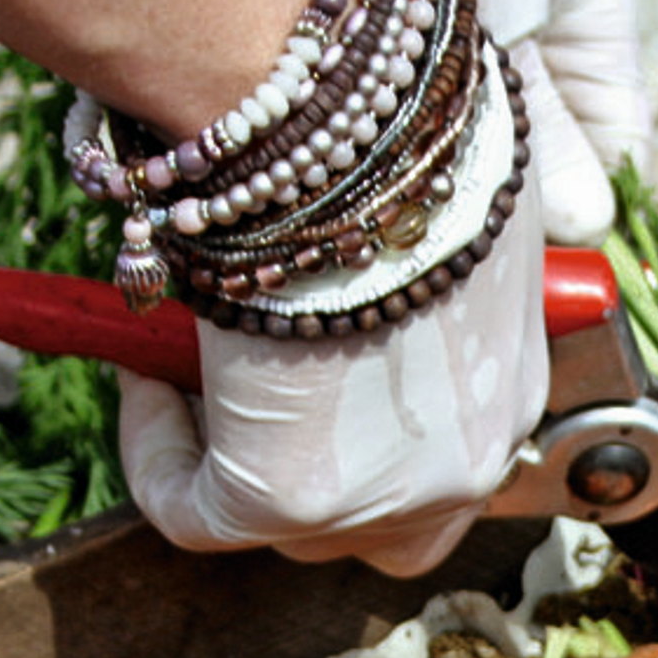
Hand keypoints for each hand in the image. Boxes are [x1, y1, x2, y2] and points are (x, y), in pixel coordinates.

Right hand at [115, 176, 548, 576]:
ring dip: (230, 456)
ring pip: (292, 530)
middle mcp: (469, 464)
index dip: (361, 426)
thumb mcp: (449, 204)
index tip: (295, 361)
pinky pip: (199, 516)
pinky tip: (144, 376)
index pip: (445, 463)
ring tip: (185, 366)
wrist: (351, 127)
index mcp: (513, 393)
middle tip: (235, 386)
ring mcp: (386, 495)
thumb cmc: (403, 133)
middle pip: (377, 526)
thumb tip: (369, 246)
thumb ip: (429, 256)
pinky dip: (157, 453)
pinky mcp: (293, 499)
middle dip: (303, 466)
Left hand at [142, 0, 649, 245]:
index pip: (615, 165)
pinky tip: (364, 164)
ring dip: (442, 179)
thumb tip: (586, 227)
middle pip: (540, 164)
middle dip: (501, 211)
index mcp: (599, 35)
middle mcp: (544, 41)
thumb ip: (544, 127)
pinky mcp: (412, 28)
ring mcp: (480, 34)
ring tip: (405, 218)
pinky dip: (399, 143)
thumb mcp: (516, 18)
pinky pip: (420, 115)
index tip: (534, 276)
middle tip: (453, 258)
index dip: (579, 225)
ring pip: (475, 146)